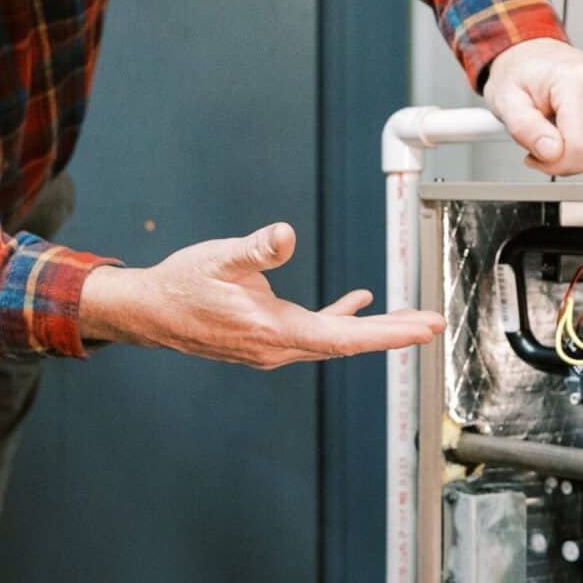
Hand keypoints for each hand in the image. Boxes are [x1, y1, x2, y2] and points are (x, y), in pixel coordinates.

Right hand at [78, 223, 444, 369]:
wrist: (149, 313)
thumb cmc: (182, 284)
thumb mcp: (219, 258)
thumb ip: (255, 248)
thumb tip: (284, 234)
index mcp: (273, 331)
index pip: (343, 337)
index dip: (388, 333)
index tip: (423, 329)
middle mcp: (278, 348)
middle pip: (347, 344)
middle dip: (392, 334)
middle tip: (433, 325)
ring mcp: (273, 348)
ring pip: (333, 341)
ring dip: (371, 330)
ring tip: (408, 320)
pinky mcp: (267, 339)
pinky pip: (313, 333)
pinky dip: (338, 319)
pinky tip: (355, 302)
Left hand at [481, 37, 582, 175]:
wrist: (531, 55)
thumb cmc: (519, 74)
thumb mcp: (506, 101)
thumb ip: (525, 128)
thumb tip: (552, 152)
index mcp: (577, 80)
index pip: (580, 147)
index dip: (556, 164)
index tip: (535, 156)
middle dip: (568, 163)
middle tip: (544, 149)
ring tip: (559, 139)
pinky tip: (576, 132)